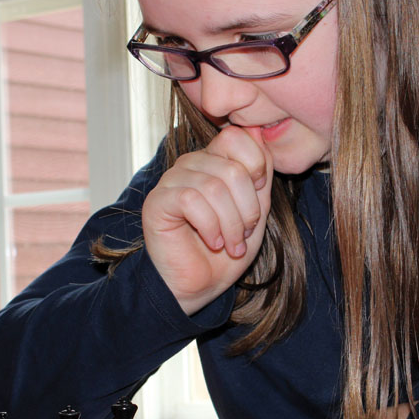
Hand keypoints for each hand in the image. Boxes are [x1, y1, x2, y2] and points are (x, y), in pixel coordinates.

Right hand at [142, 126, 273, 314]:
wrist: (200, 286)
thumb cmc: (226, 251)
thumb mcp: (256, 211)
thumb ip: (260, 174)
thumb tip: (258, 132)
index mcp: (214, 160)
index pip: (236, 136)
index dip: (256, 165)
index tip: (258, 197)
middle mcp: (191, 164)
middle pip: (232, 168)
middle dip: (248, 209)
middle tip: (244, 234)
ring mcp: (172, 180)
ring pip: (214, 187)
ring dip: (231, 224)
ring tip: (230, 245)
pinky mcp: (158, 201)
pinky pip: (191, 200)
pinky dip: (210, 226)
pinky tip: (212, 242)